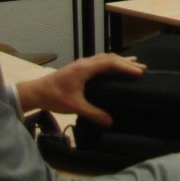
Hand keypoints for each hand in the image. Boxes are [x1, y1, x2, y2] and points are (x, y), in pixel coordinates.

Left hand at [15, 53, 146, 126]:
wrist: (36, 91)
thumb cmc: (54, 97)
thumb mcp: (75, 106)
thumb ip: (93, 113)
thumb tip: (110, 122)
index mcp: (85, 68)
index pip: (110, 63)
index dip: (126, 67)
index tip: (139, 72)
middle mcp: (85, 63)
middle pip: (110, 58)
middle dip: (126, 62)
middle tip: (143, 68)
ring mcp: (82, 64)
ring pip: (104, 58)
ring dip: (119, 61)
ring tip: (134, 63)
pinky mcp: (79, 68)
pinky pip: (99, 61)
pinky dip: (111, 62)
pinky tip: (114, 67)